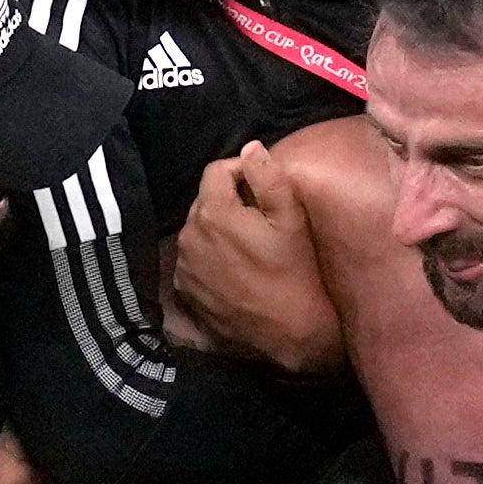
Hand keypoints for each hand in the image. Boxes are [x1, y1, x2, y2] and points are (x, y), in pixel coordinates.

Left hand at [166, 139, 340, 371]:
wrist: (290, 336)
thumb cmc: (297, 274)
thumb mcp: (292, 221)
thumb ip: (269, 177)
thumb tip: (251, 147)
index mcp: (213, 212)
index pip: (216, 171)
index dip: (241, 172)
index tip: (261, 186)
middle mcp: (189, 236)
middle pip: (205, 201)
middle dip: (229, 202)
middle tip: (259, 220)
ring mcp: (185, 267)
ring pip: (197, 232)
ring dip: (217, 231)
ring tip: (246, 248)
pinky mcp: (187, 292)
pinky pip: (194, 261)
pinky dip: (210, 259)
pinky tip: (234, 272)